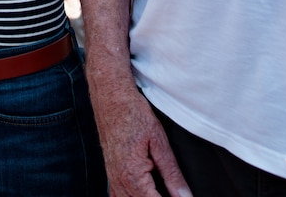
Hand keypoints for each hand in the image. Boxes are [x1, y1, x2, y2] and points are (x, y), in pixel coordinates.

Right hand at [90, 82, 191, 196]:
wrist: (110, 97)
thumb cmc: (133, 114)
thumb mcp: (159, 142)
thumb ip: (172, 174)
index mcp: (133, 176)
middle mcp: (119, 182)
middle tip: (175, 192)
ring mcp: (113, 179)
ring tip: (162, 190)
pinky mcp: (111, 174)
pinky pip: (119, 196)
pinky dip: (134, 196)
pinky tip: (146, 191)